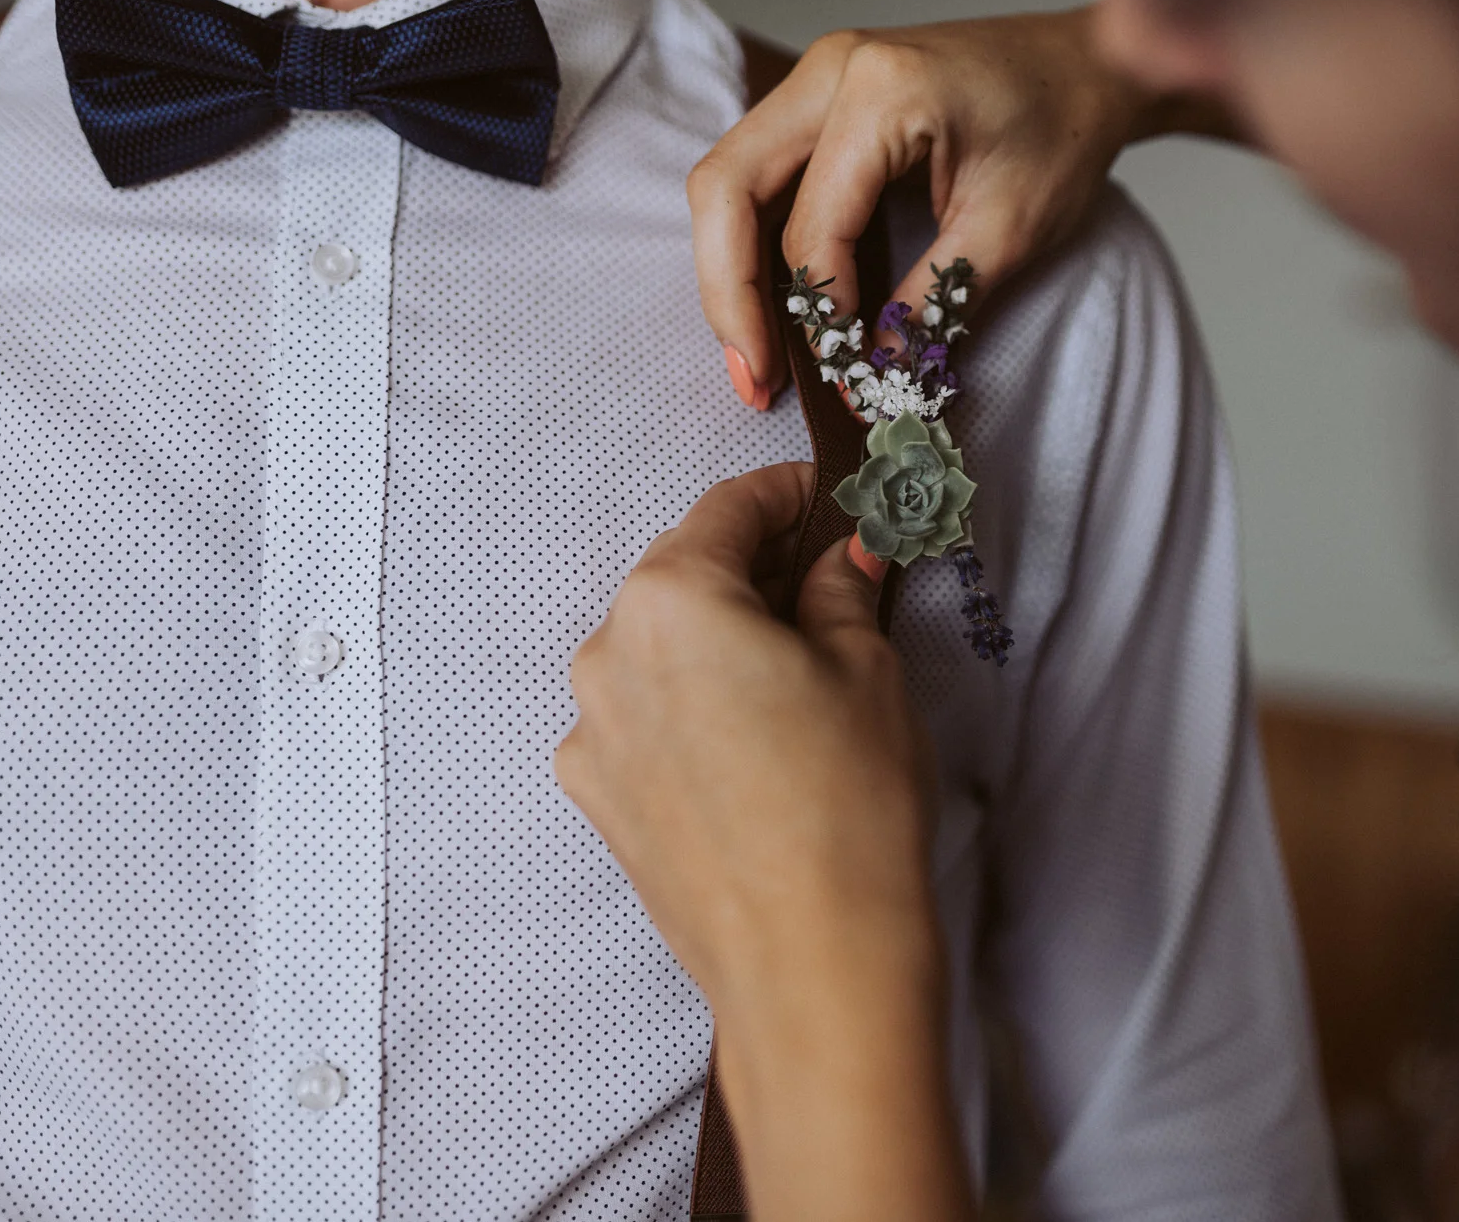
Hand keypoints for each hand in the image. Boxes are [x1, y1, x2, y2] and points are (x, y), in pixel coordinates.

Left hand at [559, 462, 971, 1220]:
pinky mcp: (597, 799)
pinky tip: (754, 735)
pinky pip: (642, 718)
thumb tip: (841, 552)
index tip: (830, 496)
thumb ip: (840, 589)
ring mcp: (591, 732)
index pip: (728, 510)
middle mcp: (606, 653)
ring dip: (717, 638)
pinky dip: (690, 704)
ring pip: (658, 649)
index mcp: (670, 598)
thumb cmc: (849, 804)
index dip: (788, 493)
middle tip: (826, 574)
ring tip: (796, 662)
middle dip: (751, 566)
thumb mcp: (867, 669)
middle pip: (682, 575)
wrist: (813, 965)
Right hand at [691, 7, 1240, 406]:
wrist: (1086, 68)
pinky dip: (753, 245)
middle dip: (730, 295)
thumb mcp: (1010, 230)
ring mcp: (815, 79)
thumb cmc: (1063, 130)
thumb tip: (872, 375)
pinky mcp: (817, 101)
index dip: (819, 312)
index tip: (841, 377)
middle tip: (753, 379)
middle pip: (727, 189)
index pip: (811, 223)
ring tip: (754, 359)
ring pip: (728, 182)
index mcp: (882, 89)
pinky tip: (775, 309)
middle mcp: (829, 70)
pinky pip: (757, 176)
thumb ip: (931, 303)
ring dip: (731, 275)